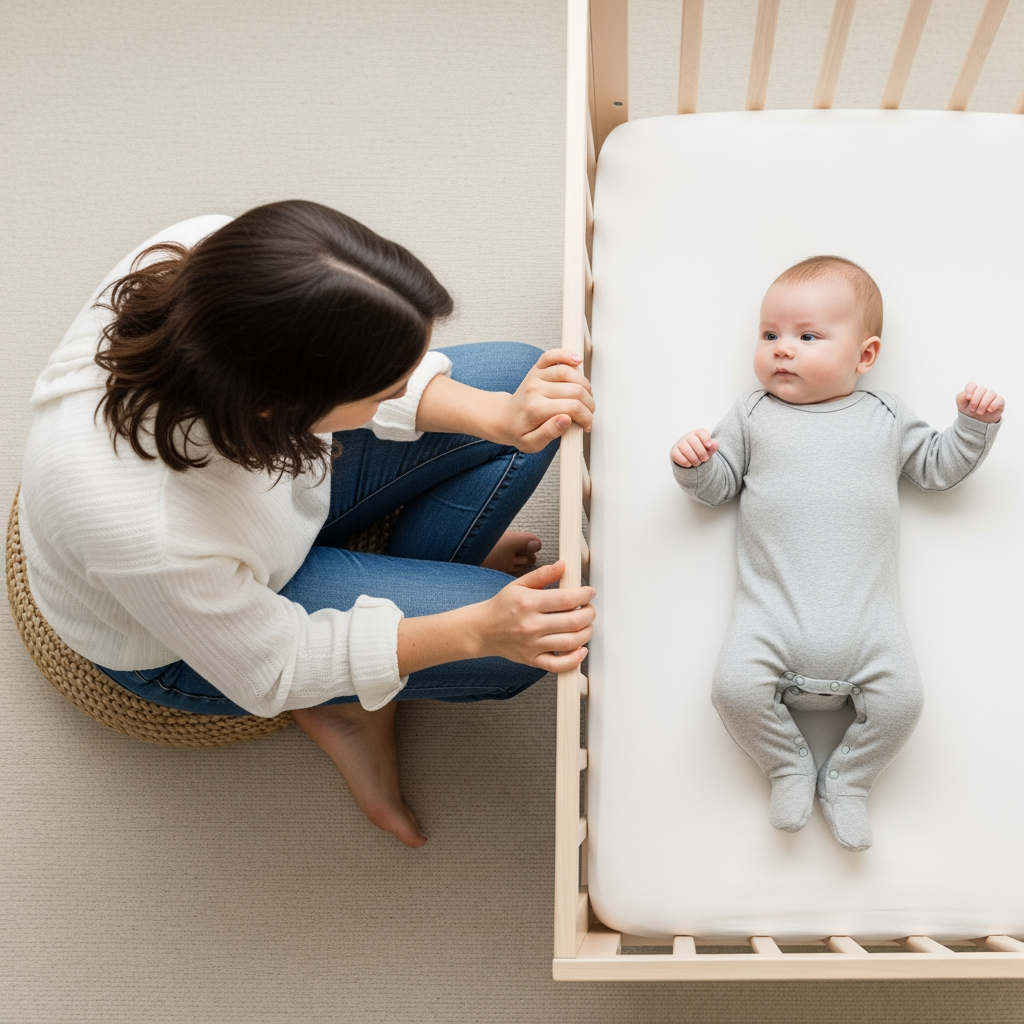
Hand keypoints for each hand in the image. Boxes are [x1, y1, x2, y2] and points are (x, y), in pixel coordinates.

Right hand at [467, 561, 594, 672]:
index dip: (584, 595)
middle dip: (589, 614)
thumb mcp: (519, 584)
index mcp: (528, 603)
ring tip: (586, 625)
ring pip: (570, 643)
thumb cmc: (502, 606)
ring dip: (586, 633)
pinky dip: (575, 660)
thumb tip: (563, 566)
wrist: (482, 630)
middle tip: (589, 608)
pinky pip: (558, 665)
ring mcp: (532, 645)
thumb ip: (543, 574)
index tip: (589, 592)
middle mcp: (531, 625)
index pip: (566, 599)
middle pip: (572, 621)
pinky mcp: (533, 660)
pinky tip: (581, 649)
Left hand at [496, 349, 594, 452]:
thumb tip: (566, 420)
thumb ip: (549, 433)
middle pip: (575, 390)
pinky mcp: (537, 369)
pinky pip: (552, 356)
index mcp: (535, 409)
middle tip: (588, 413)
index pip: (572, 408)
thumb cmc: (519, 431)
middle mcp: (535, 389)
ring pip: (569, 373)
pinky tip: (577, 361)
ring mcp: (536, 377)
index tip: (586, 424)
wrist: (505, 418)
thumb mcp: (532, 444)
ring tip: (586, 397)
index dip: (586, 417)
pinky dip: (566, 355)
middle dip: (588, 404)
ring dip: (585, 385)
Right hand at [671, 428, 718, 467]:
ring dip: (694, 460)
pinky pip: (678, 456)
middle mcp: (688, 437)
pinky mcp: (674, 451)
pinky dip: (685, 462)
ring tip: (697, 463)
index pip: (701, 432)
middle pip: (695, 443)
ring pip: (687, 450)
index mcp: (698, 433)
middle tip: (704, 459)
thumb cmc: (701, 451)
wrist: (690, 458)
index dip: (706, 439)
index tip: (708, 446)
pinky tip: (689, 464)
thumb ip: (714, 445)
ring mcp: (680, 444)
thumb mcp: (710, 449)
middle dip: (702, 454)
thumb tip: (712, 444)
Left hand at [957, 382, 1003, 423]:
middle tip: (972, 409)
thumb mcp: (961, 406)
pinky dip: (993, 405)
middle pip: (981, 389)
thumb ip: (960, 398)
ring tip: (979, 412)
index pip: (971, 385)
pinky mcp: (999, 402)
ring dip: (983, 404)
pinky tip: (989, 410)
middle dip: (975, 400)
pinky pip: (999, 399)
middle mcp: (983, 392)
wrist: (977, 423)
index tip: (968, 398)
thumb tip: (964, 394)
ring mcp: (991, 396)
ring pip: (990, 394)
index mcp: (973, 391)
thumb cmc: (969, 411)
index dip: (970, 390)